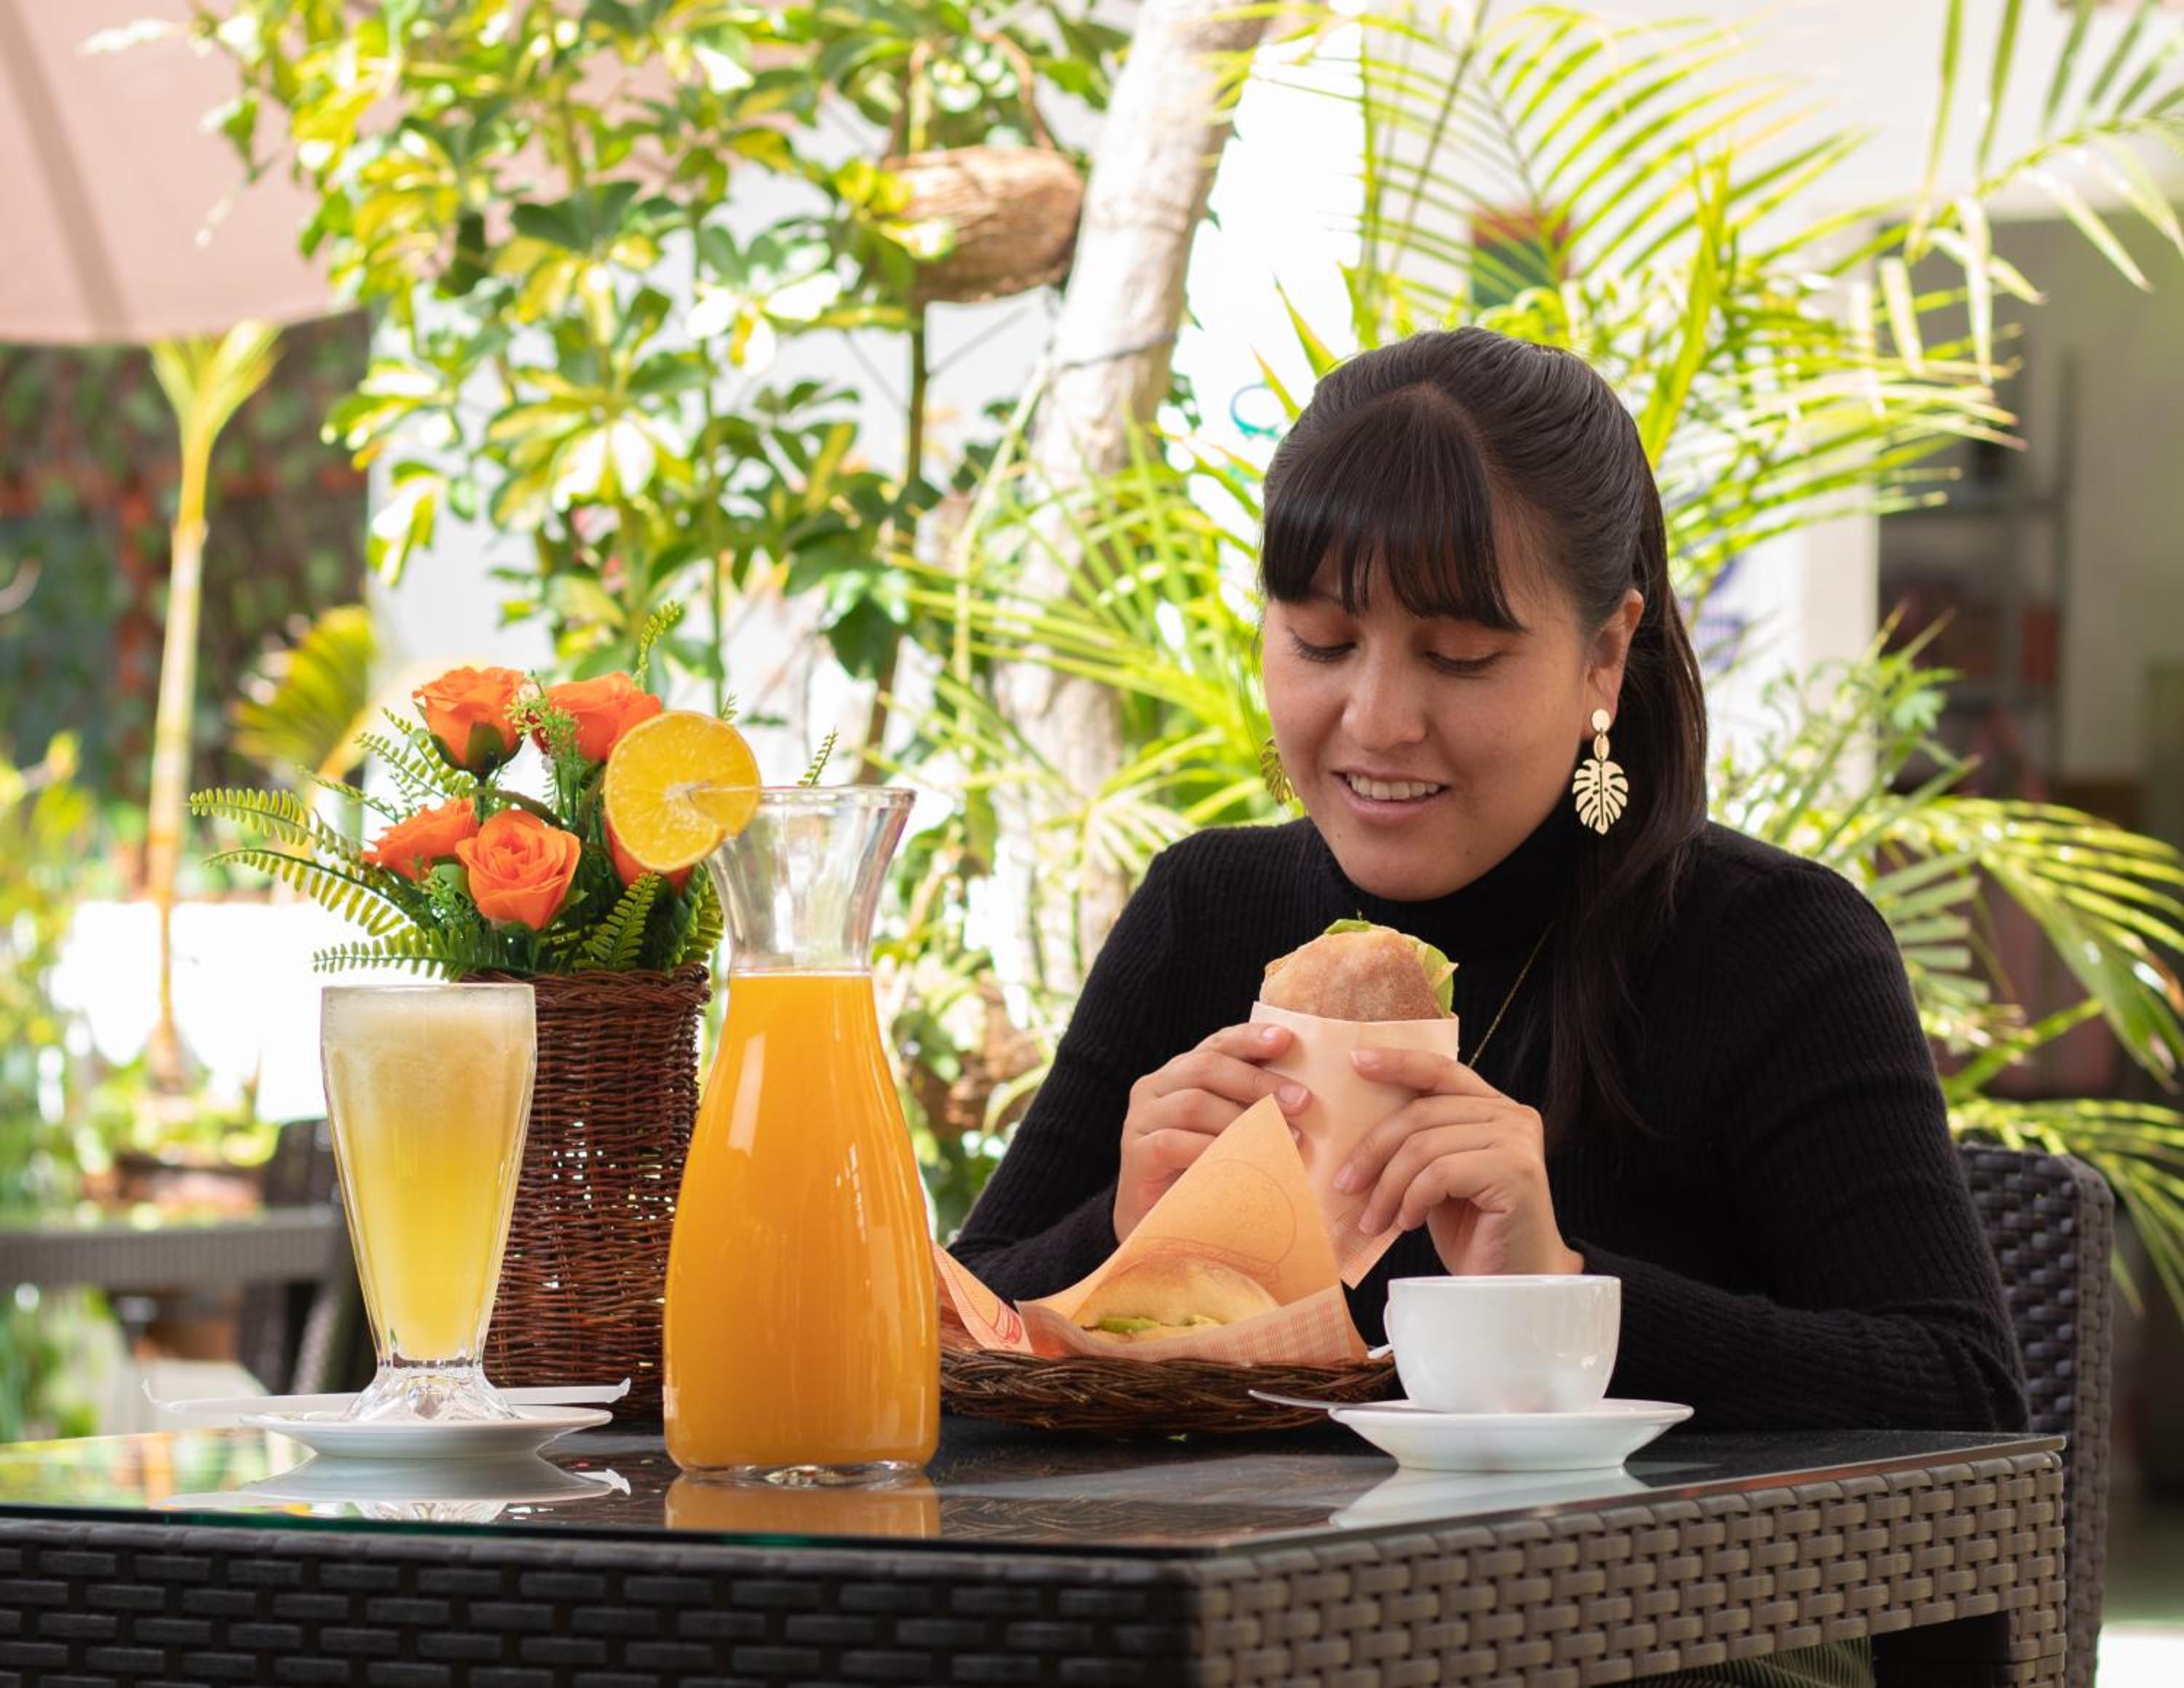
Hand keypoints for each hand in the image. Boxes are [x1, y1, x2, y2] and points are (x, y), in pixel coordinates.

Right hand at [1115, 1022, 1312, 1241]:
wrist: (1159, 1225)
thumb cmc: (1205, 1173)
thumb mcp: (1229, 1132)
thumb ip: (1250, 1106)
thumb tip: (1305, 1093)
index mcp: (1179, 1073)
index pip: (1215, 1044)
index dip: (1249, 1038)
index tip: (1286, 1039)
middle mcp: (1155, 1087)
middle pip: (1206, 1066)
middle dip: (1257, 1081)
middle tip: (1301, 1101)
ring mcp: (1141, 1119)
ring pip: (1194, 1104)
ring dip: (1244, 1120)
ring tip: (1286, 1139)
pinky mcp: (1136, 1153)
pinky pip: (1175, 1143)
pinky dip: (1213, 1150)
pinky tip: (1245, 1161)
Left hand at [1334, 1046, 1583, 1277]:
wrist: (1510, 1288)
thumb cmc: (1471, 1233)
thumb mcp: (1436, 1177)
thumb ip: (1417, 1143)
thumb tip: (1354, 1123)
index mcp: (1495, 1108)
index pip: (1440, 1071)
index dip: (1398, 1062)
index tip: (1356, 1063)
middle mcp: (1513, 1116)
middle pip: (1422, 1113)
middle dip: (1373, 1149)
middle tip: (1344, 1184)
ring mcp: (1518, 1141)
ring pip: (1425, 1145)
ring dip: (1388, 1186)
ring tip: (1374, 1219)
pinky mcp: (1516, 1171)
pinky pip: (1440, 1174)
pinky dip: (1412, 1199)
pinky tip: (1405, 1223)